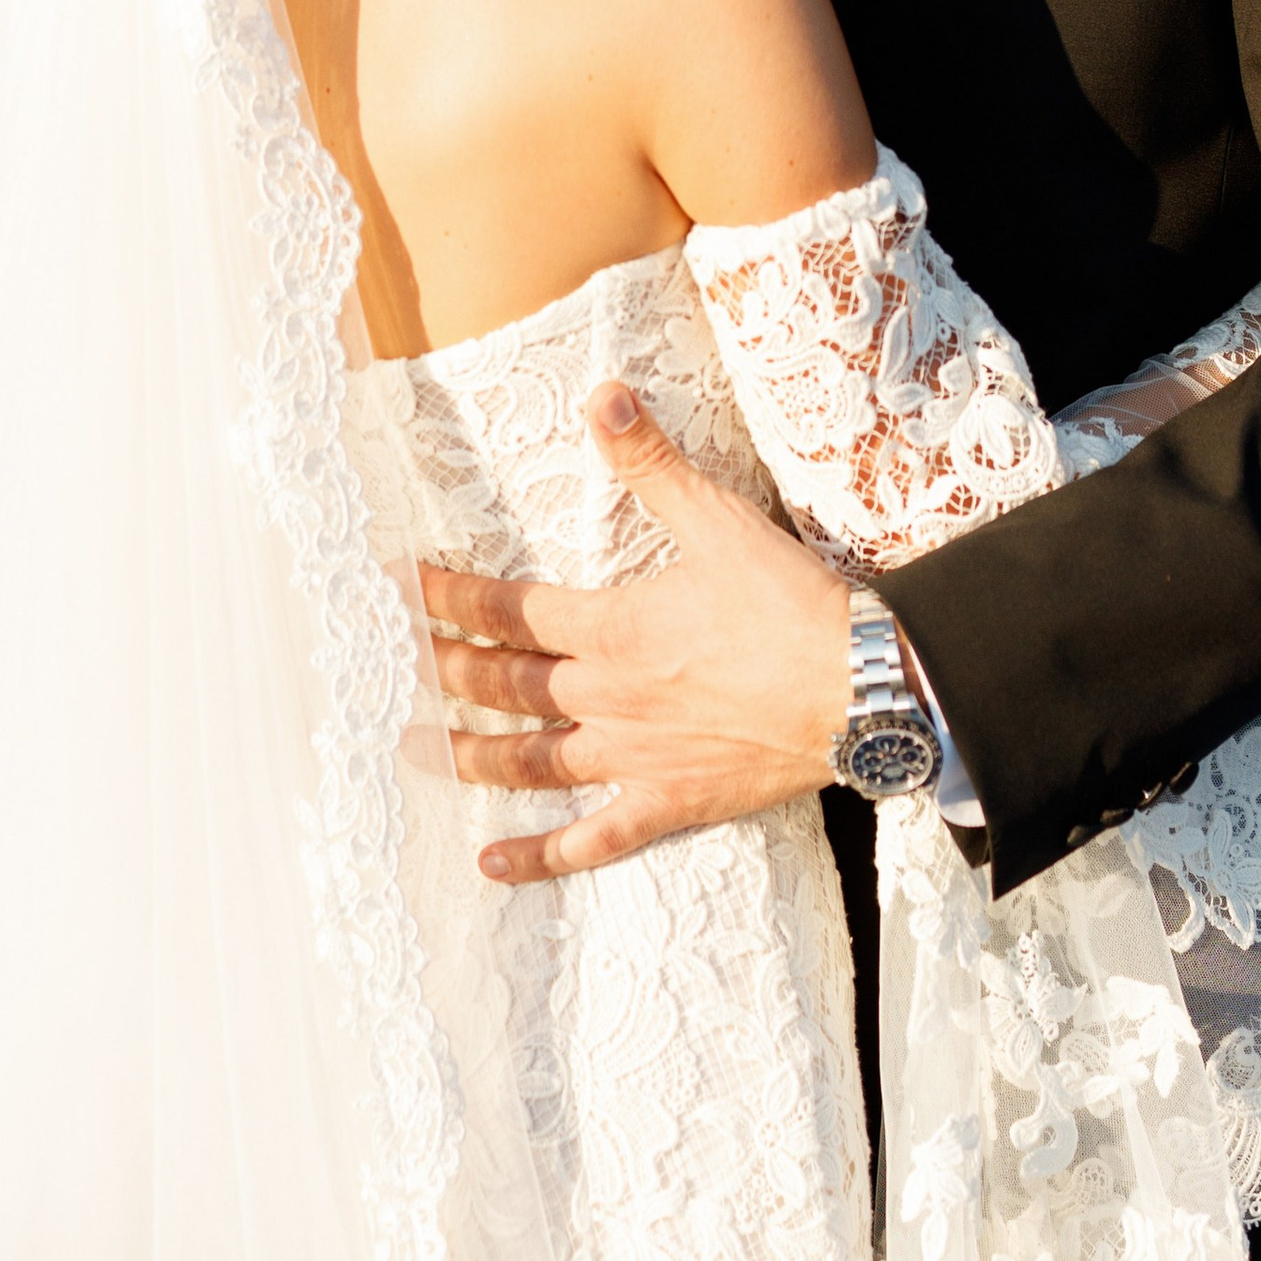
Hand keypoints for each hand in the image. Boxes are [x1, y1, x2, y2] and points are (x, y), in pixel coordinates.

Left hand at [423, 382, 852, 883]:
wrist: (861, 688)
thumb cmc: (792, 604)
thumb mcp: (717, 518)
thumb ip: (650, 461)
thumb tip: (601, 394)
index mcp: (611, 629)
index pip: (507, 611)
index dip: (448, 597)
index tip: (401, 586)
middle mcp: (606, 698)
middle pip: (506, 684)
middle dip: (446, 669)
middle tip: (399, 663)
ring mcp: (632, 757)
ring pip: (529, 761)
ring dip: (470, 756)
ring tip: (418, 751)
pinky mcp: (668, 802)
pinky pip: (591, 839)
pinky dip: (540, 856)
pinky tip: (494, 866)